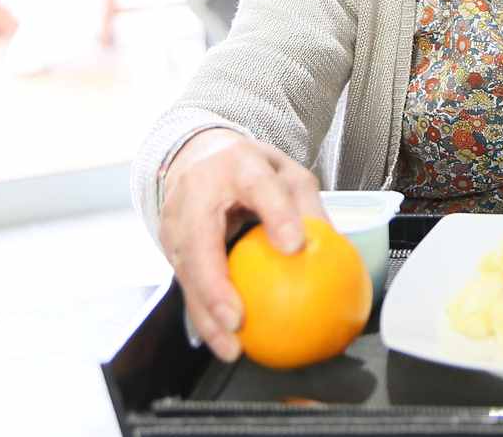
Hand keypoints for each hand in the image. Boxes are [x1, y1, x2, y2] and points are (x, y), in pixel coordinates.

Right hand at [158, 131, 328, 361]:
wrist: (198, 155)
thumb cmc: (249, 169)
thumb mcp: (286, 173)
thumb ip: (307, 207)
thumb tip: (335, 249)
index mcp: (237, 164)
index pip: (259, 186)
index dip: (276, 215)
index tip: (294, 245)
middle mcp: (197, 192)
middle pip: (200, 241)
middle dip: (214, 286)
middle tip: (237, 320)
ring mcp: (175, 220)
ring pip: (185, 272)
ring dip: (206, 314)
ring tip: (231, 347)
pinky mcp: (168, 245)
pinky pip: (186, 284)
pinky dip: (204, 315)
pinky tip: (225, 342)